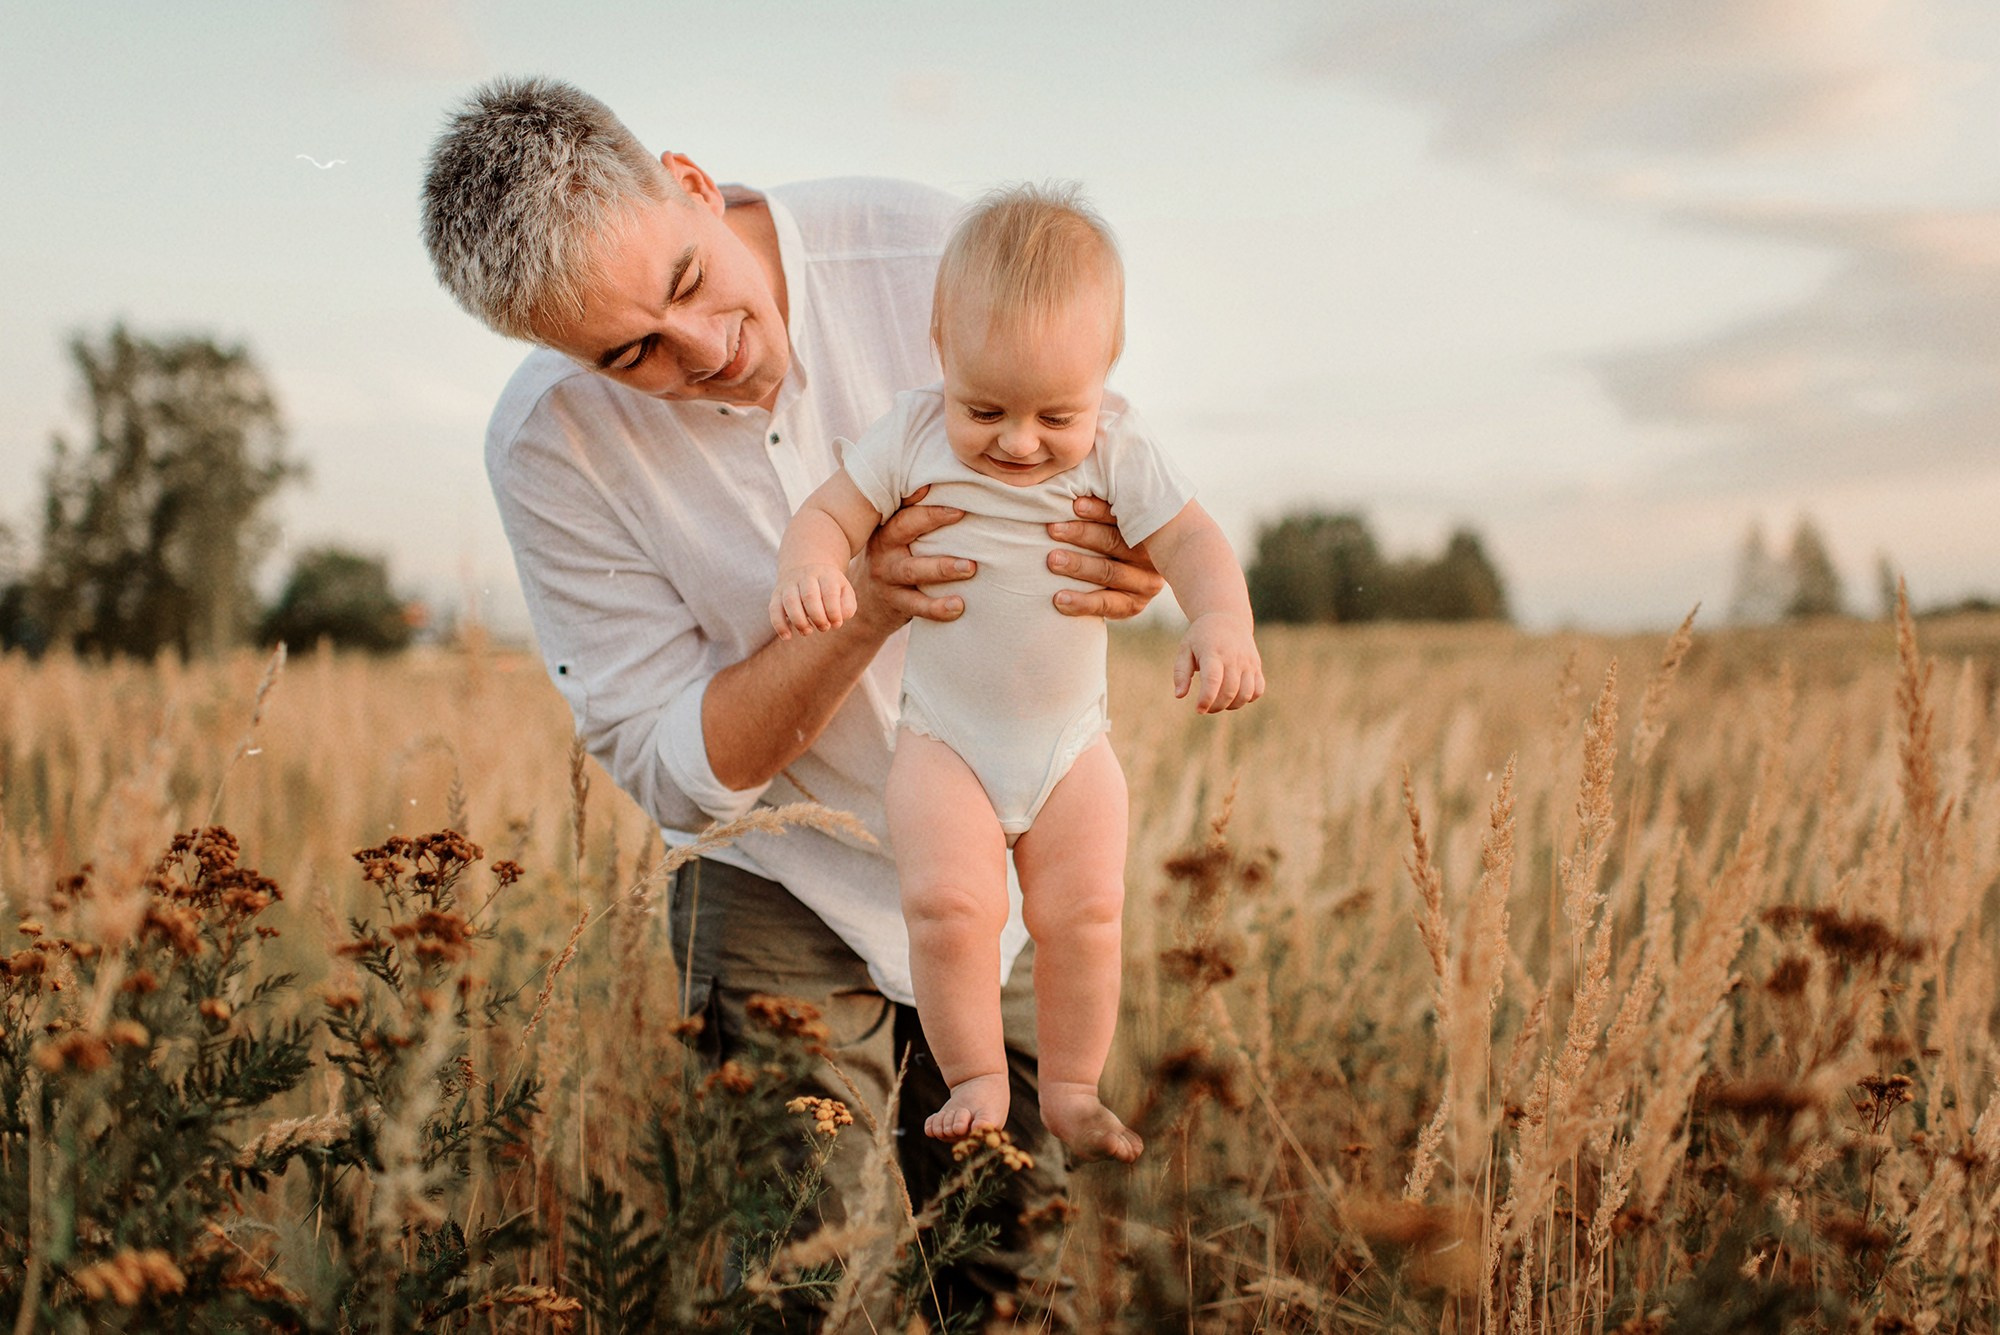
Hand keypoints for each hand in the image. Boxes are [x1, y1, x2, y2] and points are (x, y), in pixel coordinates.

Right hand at [770, 564, 857, 639]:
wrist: (806, 567)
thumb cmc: (830, 587)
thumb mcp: (844, 592)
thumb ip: (847, 607)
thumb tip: (837, 622)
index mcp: (826, 574)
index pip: (829, 592)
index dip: (833, 611)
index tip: (836, 623)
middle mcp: (806, 576)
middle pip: (809, 596)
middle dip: (817, 617)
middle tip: (823, 628)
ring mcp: (789, 584)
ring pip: (790, 601)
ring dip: (799, 621)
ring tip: (807, 631)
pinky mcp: (777, 594)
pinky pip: (774, 609)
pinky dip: (779, 624)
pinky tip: (787, 636)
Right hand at [859, 485, 975, 629]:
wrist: (865, 605)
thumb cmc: (894, 561)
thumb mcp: (895, 538)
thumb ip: (915, 516)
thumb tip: (943, 486)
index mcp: (886, 528)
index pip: (903, 507)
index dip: (924, 498)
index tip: (949, 491)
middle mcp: (884, 550)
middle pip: (903, 530)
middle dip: (931, 520)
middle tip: (961, 514)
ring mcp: (888, 578)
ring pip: (913, 571)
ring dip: (942, 568)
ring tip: (969, 568)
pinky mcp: (896, 604)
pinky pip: (917, 606)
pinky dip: (938, 607)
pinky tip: (959, 606)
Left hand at [1047, 495, 1165, 619]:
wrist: (1139, 570)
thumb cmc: (1117, 529)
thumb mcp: (1121, 512)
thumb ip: (1111, 495)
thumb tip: (1090, 461)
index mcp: (1152, 526)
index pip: (1126, 516)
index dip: (1100, 511)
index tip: (1075, 504)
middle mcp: (1153, 555)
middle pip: (1115, 542)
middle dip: (1081, 534)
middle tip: (1052, 529)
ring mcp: (1146, 582)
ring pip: (1109, 572)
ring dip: (1078, 565)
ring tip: (1052, 559)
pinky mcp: (1134, 605)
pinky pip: (1107, 605)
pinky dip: (1081, 603)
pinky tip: (1058, 599)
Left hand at [1174, 612, 1264, 713]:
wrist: (1228, 619)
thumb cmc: (1201, 637)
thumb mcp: (1185, 649)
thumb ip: (1181, 673)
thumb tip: (1179, 695)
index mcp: (1213, 652)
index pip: (1213, 680)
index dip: (1207, 699)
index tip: (1199, 710)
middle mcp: (1233, 657)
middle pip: (1229, 691)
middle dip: (1216, 706)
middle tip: (1206, 708)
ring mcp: (1248, 662)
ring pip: (1245, 694)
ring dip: (1232, 705)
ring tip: (1220, 703)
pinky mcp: (1257, 666)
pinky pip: (1258, 690)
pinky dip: (1247, 699)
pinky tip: (1235, 696)